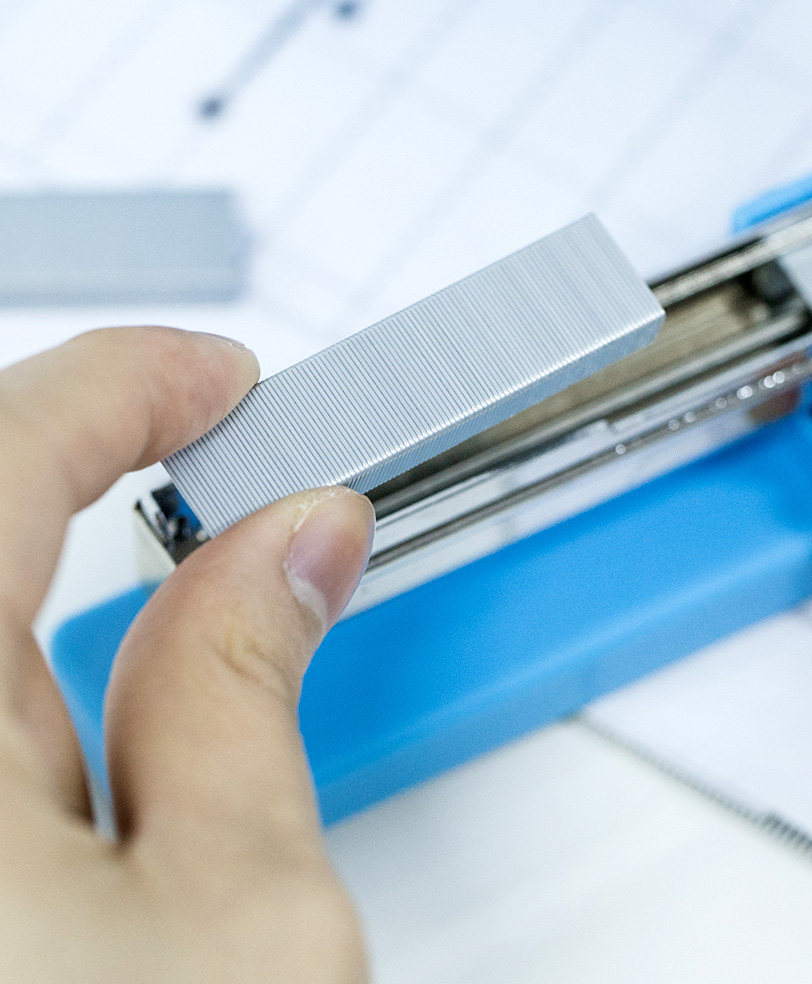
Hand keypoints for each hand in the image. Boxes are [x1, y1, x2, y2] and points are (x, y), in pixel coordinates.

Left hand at [0, 328, 374, 982]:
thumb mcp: (238, 921)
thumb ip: (246, 694)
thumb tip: (293, 541)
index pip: (0, 463)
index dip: (119, 387)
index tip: (221, 381)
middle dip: (94, 475)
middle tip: (238, 489)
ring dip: (65, 593)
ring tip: (209, 617)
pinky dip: (31, 687)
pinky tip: (111, 719)